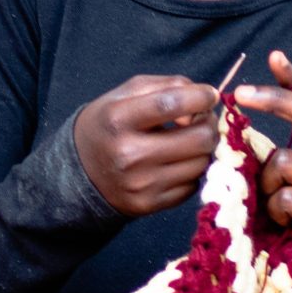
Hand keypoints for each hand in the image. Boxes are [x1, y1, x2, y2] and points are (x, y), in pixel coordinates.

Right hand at [72, 74, 218, 215]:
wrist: (81, 170)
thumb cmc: (110, 123)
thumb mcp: (126, 94)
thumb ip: (166, 87)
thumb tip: (204, 100)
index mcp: (118, 120)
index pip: (170, 104)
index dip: (200, 97)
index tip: (210, 95)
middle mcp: (128, 154)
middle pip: (198, 138)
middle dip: (209, 124)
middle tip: (203, 119)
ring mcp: (140, 184)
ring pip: (201, 163)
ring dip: (202, 149)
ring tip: (188, 140)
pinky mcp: (149, 205)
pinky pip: (192, 185)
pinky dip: (190, 171)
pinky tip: (176, 162)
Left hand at [232, 50, 291, 276]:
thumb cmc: (285, 213)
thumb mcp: (273, 175)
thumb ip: (262, 150)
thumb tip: (230, 120)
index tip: (274, 55)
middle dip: (274, 100)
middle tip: (240, 95)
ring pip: (285, 162)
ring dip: (267, 184)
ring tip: (272, 206)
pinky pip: (287, 197)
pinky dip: (275, 210)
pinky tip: (282, 222)